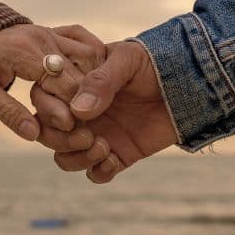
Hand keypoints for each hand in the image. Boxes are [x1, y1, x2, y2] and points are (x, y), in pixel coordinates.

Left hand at [0, 25, 90, 141]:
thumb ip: (7, 111)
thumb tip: (34, 135)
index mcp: (24, 51)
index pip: (63, 82)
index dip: (74, 108)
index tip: (76, 129)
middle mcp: (43, 37)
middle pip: (81, 71)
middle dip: (87, 100)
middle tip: (89, 125)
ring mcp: (51, 32)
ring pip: (90, 54)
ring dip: (94, 81)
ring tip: (93, 107)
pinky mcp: (55, 31)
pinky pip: (85, 42)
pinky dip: (94, 63)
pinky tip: (94, 83)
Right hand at [39, 27, 177, 183]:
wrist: (192, 84)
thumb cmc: (156, 63)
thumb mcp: (127, 61)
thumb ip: (101, 80)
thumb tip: (78, 110)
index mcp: (75, 85)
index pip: (42, 99)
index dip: (49, 112)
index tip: (69, 117)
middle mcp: (80, 112)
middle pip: (47, 133)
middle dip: (60, 140)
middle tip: (88, 136)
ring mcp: (97, 134)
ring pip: (65, 157)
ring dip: (78, 159)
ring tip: (104, 148)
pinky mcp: (118, 154)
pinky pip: (95, 173)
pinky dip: (99, 172)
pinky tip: (114, 161)